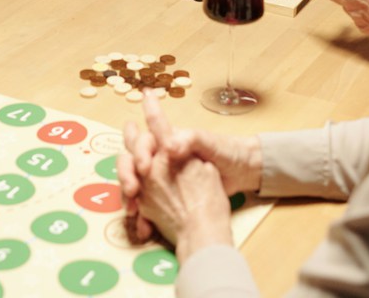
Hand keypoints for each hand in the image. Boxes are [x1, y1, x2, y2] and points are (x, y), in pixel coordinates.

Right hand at [119, 93, 260, 241]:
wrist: (242, 174)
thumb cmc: (226, 151)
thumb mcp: (209, 142)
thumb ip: (189, 140)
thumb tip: (169, 144)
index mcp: (166, 140)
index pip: (142, 142)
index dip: (139, 152)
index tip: (144, 168)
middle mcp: (159, 158)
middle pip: (131, 163)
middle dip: (126, 176)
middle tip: (132, 191)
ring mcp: (161, 180)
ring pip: (135, 187)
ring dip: (130, 199)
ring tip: (134, 212)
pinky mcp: (166, 199)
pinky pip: (147, 208)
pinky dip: (143, 217)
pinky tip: (145, 227)